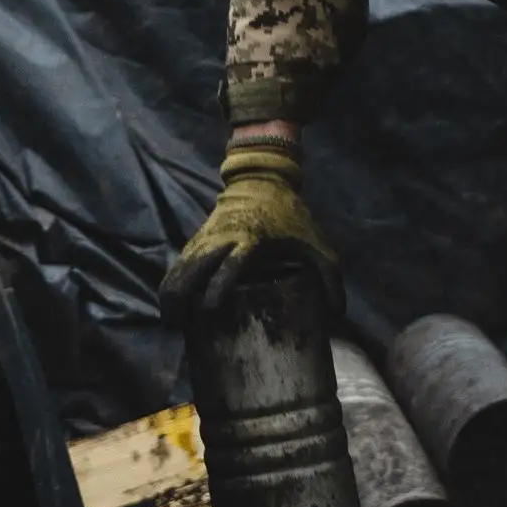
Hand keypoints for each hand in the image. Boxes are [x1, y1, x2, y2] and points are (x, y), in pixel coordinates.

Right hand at [159, 129, 340, 323]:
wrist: (262, 180)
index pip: (231, 264)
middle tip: (176, 325)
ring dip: (171, 290)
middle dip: (181, 294)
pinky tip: (171, 302)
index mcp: (252, 240)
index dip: (218, 286)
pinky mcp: (198, 237)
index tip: (208, 309)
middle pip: (194, 266)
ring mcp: (207, 237)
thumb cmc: (291, 217)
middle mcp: (223, 238)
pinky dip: (172, 280)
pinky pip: (179, 260)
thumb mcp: (317, 244)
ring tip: (170, 320)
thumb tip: (337, 314)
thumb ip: (330, 277)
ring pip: (180, 264)